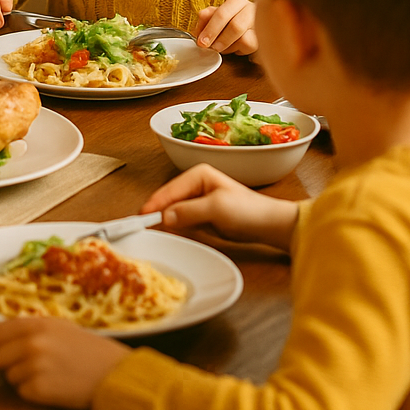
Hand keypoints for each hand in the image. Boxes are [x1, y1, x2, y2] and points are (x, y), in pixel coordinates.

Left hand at [0, 318, 128, 409]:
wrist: (114, 374)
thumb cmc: (89, 351)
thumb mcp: (61, 329)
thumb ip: (32, 329)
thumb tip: (0, 338)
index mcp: (38, 324)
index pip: (0, 331)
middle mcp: (34, 342)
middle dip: (8, 364)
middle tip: (29, 368)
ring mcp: (36, 365)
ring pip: (9, 376)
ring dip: (22, 380)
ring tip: (47, 376)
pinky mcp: (39, 388)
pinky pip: (22, 392)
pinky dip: (33, 393)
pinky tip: (51, 388)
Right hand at [141, 163, 299, 249]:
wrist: (268, 225)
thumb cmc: (248, 211)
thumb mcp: (217, 208)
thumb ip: (190, 211)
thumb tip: (165, 216)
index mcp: (198, 175)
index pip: (169, 190)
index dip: (154, 204)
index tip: (141, 218)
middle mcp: (195, 185)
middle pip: (167, 200)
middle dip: (156, 212)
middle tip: (141, 226)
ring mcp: (197, 201)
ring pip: (172, 211)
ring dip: (163, 221)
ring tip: (150, 231)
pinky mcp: (200, 216)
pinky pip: (180, 221)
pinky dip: (173, 228)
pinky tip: (168, 234)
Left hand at [194, 0, 256, 54]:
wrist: (250, 26)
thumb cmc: (229, 20)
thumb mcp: (215, 16)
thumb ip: (206, 18)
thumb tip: (199, 26)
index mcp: (236, 2)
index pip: (222, 13)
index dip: (210, 29)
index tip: (201, 41)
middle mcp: (251, 10)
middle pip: (235, 26)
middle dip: (219, 40)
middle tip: (209, 47)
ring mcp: (260, 24)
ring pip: (243, 39)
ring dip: (228, 47)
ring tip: (221, 46)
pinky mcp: (262, 39)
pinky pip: (248, 47)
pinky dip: (237, 50)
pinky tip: (234, 47)